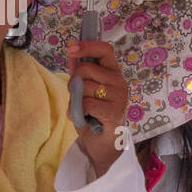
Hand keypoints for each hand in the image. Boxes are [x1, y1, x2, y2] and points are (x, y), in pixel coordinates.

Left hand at [65, 39, 128, 175]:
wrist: (103, 144)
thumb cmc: (93, 116)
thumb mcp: (83, 90)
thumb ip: (79, 72)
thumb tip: (72, 52)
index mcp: (113, 73)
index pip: (105, 50)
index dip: (87, 46)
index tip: (71, 49)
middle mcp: (119, 81)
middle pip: (85, 68)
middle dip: (73, 82)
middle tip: (78, 96)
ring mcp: (119, 96)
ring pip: (83, 86)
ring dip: (75, 100)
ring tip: (83, 111)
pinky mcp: (114, 111)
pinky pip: (85, 103)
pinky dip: (78, 112)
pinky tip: (84, 119)